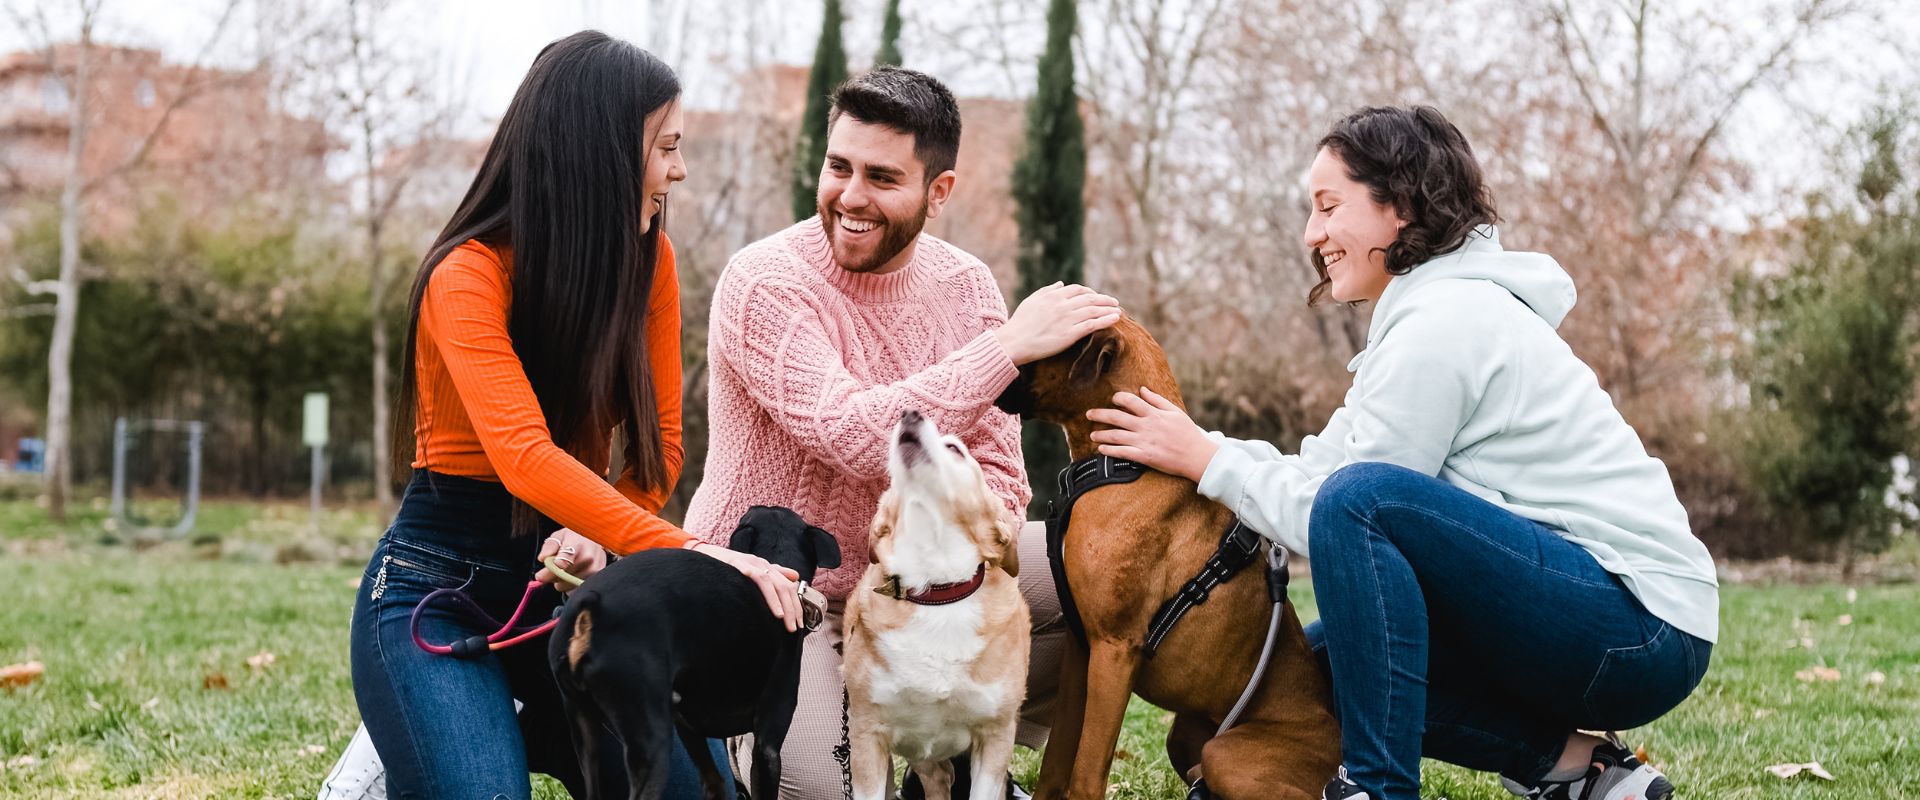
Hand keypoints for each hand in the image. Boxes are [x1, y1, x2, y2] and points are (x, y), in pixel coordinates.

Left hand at [535, 529, 606, 592]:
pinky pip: (575, 590)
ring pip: (567, 586)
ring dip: (562, 581)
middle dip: (553, 575)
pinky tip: (574, 575)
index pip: (562, 563)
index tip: (540, 575)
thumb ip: (550, 546)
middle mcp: (588, 558)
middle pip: (561, 577)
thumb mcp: (560, 535)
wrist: (595, 540)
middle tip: (555, 568)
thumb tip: (543, 558)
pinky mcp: (597, 578)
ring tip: (567, 570)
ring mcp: (595, 570)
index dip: (549, 572)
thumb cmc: (575, 538)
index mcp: (577, 544)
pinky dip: (571, 586)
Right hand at [691, 543, 804, 632]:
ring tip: (781, 617)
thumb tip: (796, 576)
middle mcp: (762, 564)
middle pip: (783, 586)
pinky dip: (756, 582)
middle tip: (793, 627)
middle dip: (791, 608)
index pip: (789, 587)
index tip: (799, 624)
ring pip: (769, 582)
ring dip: (776, 601)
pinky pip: (748, 572)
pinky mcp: (735, 563)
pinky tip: (759, 594)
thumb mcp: (755, 572)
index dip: (796, 606)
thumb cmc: (730, 568)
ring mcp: (749, 563)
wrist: (708, 555)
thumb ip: (776, 573)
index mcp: (768, 568)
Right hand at [994, 282, 1122, 364]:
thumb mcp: (1031, 301)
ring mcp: (1067, 319)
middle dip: (1104, 299)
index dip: (1090, 292)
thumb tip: (1061, 284)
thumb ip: (1047, 291)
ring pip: (1094, 310)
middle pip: (1090, 298)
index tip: (1096, 296)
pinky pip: (1093, 324)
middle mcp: (1062, 305)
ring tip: (1119, 310)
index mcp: (1053, 296)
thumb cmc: (1020, 323)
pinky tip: (1115, 318)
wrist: (1014, 342)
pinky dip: (1106, 320)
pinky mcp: (1070, 334)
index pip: (1078, 290)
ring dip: (1108, 308)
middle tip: (1114, 302)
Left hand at [1085, 387, 1219, 482]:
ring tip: (1092, 435)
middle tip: (1088, 414)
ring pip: (1116, 436)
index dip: (1118, 398)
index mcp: (1154, 414)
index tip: (1113, 399)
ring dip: (1101, 435)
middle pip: (1117, 417)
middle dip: (1100, 415)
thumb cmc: (1188, 433)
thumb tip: (1142, 389)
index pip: (1130, 401)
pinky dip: (1110, 451)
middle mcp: (1146, 426)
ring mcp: (1144, 442)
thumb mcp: (1175, 412)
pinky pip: (1123, 453)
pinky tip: (1101, 450)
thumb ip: (1157, 400)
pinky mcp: (1145, 456)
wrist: (1197, 456)